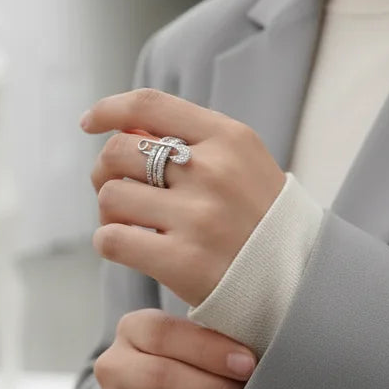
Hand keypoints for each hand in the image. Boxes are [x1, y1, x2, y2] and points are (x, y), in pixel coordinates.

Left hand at [81, 88, 286, 306]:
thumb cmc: (259, 219)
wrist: (299, 282)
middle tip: (116, 191)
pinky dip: (110, 242)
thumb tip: (121, 125)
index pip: (150, 105)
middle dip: (104, 170)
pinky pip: (112, 239)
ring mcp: (198, 217)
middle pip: (119, 150)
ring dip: (109, 212)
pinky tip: (129, 248)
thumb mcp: (242, 163)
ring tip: (129, 224)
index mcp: (229, 139)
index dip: (109, 109)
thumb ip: (190, 141)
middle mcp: (213, 171)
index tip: (89, 123)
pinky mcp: (182, 262)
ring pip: (110, 196)